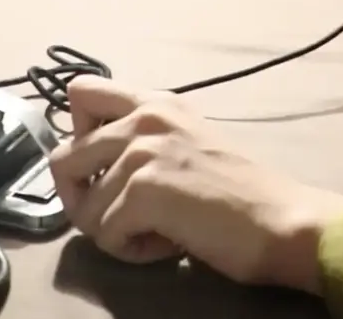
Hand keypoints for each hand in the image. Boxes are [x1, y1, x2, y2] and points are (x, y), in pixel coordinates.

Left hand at [48, 77, 342, 293]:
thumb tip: (92, 166)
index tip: (104, 166)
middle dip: (83, 199)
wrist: (280, 220)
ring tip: (160, 230)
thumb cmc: (241, 191)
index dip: (78, 136)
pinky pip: (105, 236)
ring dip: (115, 231)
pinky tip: (168, 243)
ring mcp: (142, 151)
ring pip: (84, 208)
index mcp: (155, 102)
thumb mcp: (187, 142)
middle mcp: (144, 117)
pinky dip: (132, 251)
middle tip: (125, 215)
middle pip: (62, 158)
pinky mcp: (143, 189)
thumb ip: (143, 139)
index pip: (80, 92)